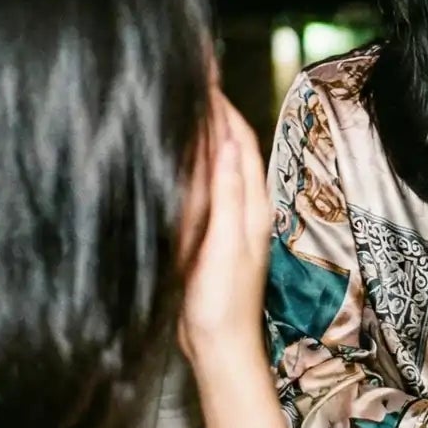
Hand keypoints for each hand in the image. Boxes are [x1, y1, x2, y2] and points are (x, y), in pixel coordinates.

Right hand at [177, 91, 273, 365]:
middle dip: (214, 112)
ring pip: (215, 165)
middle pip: (230, 147)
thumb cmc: (222, 303)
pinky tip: (176, 156)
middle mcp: (243, 207)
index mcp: (251, 205)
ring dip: (203, 133)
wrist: (218, 349)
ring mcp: (226, 220)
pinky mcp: (208, 235)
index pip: (241, 141)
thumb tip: (229, 144)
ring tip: (183, 104)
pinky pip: (202, 188)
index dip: (225, 108)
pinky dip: (192, 164)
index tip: (206, 78)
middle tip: (191, 81)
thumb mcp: (226, 246)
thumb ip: (229, 196)